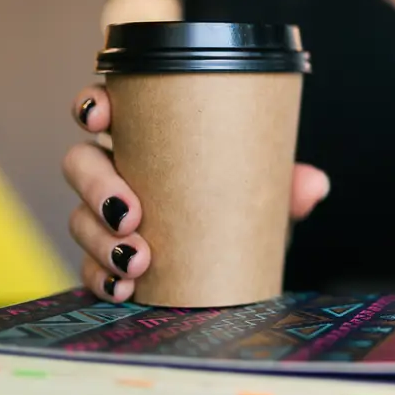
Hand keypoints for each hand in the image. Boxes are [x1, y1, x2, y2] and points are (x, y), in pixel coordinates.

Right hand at [63, 85, 329, 301]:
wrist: (245, 252)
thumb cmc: (241, 198)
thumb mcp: (265, 187)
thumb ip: (288, 182)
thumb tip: (314, 185)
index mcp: (148, 135)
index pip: (103, 108)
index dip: (92, 105)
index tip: (101, 118)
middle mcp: (117, 168)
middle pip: (81, 163)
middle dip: (98, 188)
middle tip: (131, 216)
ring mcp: (105, 215)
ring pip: (79, 217)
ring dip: (99, 240)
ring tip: (137, 262)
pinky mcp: (106, 257)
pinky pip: (90, 266)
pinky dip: (101, 278)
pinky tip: (123, 288)